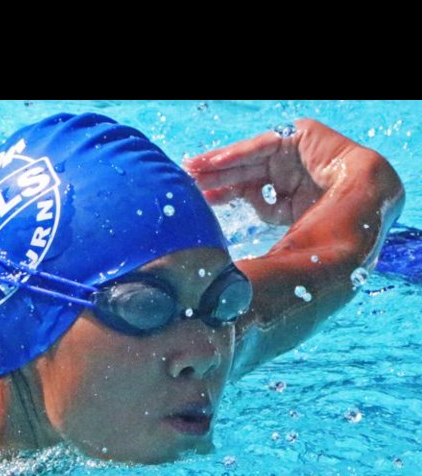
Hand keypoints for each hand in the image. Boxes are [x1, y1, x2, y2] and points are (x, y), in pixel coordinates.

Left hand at [184, 119, 357, 225]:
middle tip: (185, 182)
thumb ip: (257, 232)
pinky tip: (213, 163)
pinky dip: (237, 153)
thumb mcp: (281, 231)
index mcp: (287, 198)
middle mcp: (290, 174)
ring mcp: (295, 154)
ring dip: (218, 165)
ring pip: (250, 159)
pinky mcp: (300, 135)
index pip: (247, 193)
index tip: (194, 201)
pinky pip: (263, 145)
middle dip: (214, 179)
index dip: (221, 195)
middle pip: (244, 174)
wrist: (364, 211)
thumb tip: (219, 265)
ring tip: (191, 171)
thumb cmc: (328, 231)